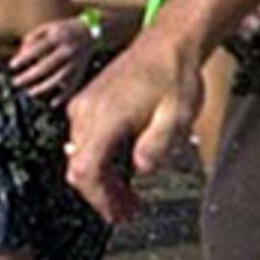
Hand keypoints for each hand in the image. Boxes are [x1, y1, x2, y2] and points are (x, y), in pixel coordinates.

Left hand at [7, 15, 94, 100]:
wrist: (90, 32)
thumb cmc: (64, 30)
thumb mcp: (48, 27)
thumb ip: (33, 37)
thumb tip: (21, 53)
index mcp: (58, 37)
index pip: (38, 48)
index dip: (24, 57)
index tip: (12, 65)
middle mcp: (67, 50)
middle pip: (46, 66)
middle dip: (30, 76)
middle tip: (16, 82)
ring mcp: (75, 62)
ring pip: (58, 78)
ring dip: (43, 87)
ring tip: (30, 92)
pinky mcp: (80, 70)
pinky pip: (73, 85)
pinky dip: (64, 96)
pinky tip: (53, 103)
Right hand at [62, 35, 203, 225]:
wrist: (167, 44)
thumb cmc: (174, 76)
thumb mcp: (179, 116)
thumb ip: (159, 146)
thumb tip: (141, 170)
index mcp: (105, 117)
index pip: (86, 171)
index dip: (100, 199)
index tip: (117, 215)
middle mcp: (85, 111)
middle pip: (80, 169)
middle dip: (102, 195)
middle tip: (128, 211)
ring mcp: (83, 105)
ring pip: (81, 157)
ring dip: (102, 180)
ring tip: (129, 196)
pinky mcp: (87, 102)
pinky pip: (85, 141)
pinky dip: (100, 161)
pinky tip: (123, 169)